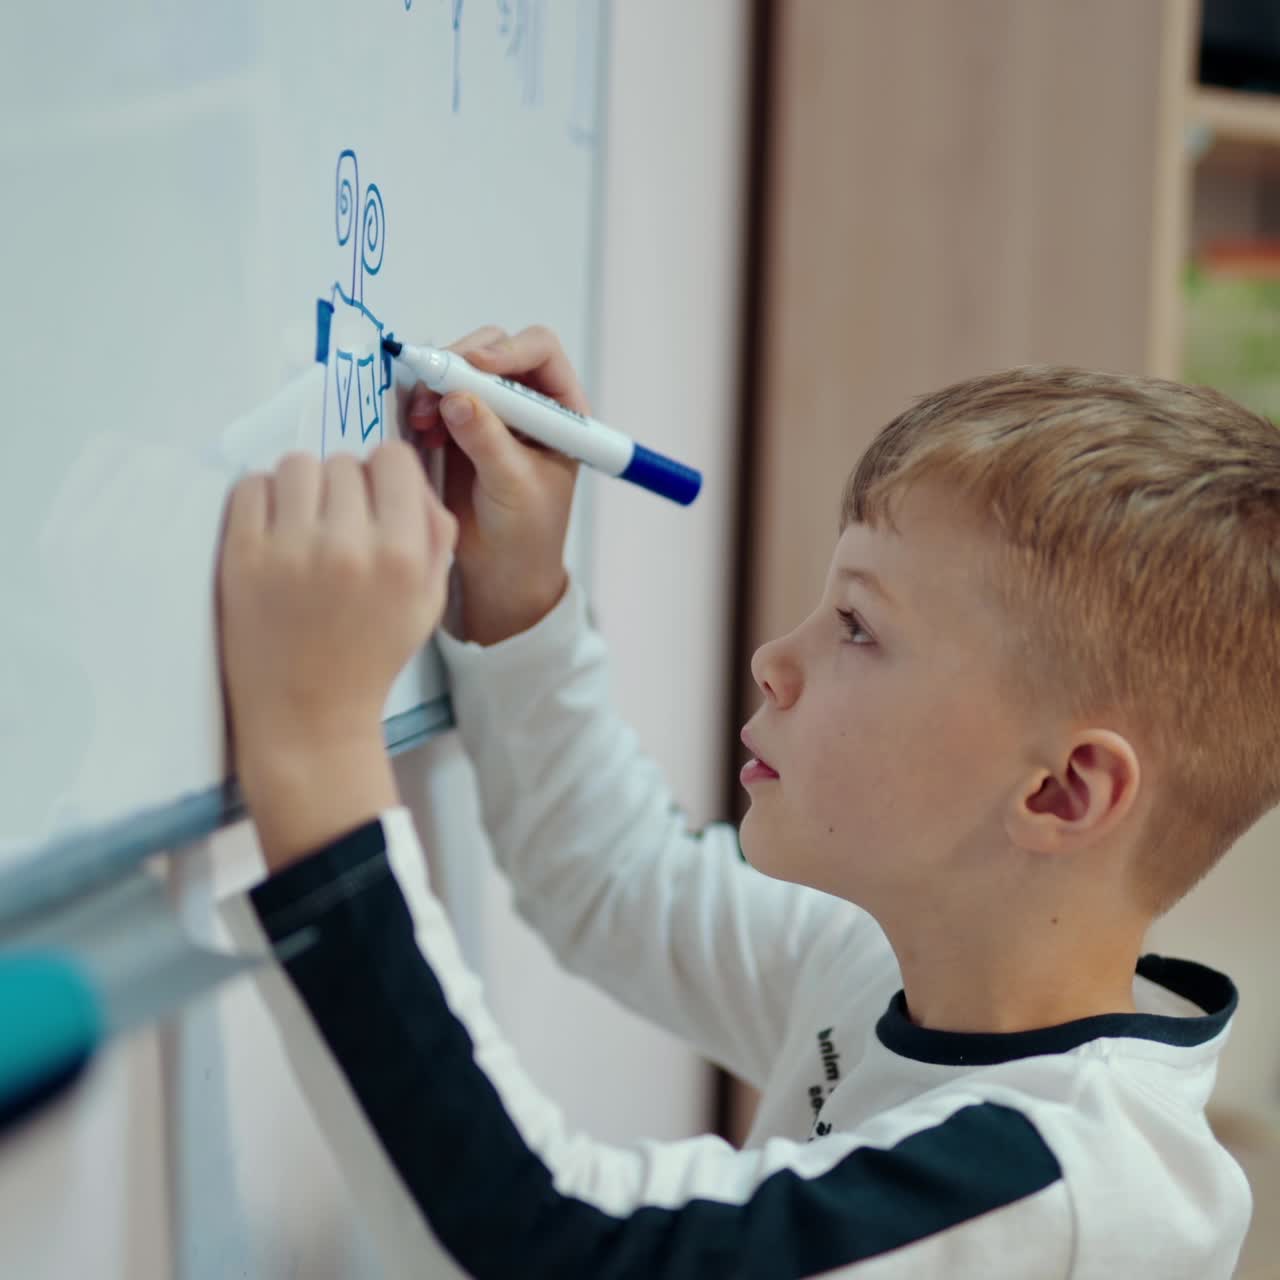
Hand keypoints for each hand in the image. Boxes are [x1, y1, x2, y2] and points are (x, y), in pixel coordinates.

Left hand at [216, 442, 456, 866]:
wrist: (308, 715)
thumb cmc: (371, 657)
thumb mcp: (427, 604)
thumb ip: (435, 539)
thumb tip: (412, 483)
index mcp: (402, 555)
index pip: (394, 459)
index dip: (385, 476)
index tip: (373, 501)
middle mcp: (350, 545)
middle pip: (344, 462)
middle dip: (343, 489)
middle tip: (336, 526)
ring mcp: (292, 549)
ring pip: (297, 465)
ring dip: (301, 488)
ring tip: (301, 526)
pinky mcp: (243, 556)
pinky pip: (251, 485)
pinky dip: (261, 500)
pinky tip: (272, 532)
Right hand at [406, 324, 583, 644]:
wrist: (502, 568)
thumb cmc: (527, 532)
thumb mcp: (514, 485)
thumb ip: (488, 440)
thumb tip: (458, 398)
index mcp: (562, 408)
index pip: (539, 350)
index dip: (507, 350)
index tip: (475, 369)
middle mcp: (528, 399)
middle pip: (492, 348)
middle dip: (460, 363)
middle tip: (434, 389)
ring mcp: (492, 409)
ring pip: (459, 367)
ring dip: (436, 383)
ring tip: (422, 419)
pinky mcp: (459, 424)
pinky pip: (437, 394)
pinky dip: (424, 403)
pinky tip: (421, 429)